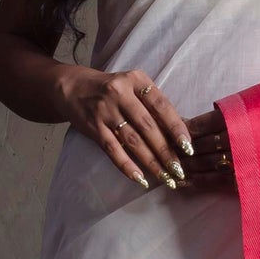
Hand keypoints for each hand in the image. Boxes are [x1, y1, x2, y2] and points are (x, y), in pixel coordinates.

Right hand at [56, 70, 234, 193]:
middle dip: (166, 151)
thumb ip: (152, 104)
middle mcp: (120, 93)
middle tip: (179, 170)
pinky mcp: (93, 127)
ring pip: (133, 141)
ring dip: (151, 162)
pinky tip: (141, 179)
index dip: (176, 128)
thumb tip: (180, 132)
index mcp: (136, 80)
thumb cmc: (110, 90)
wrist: (71, 87)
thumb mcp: (132, 86)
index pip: (161, 105)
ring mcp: (105, 111)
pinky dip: (127, 166)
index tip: (188, 147)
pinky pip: (113, 150)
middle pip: (148, 127)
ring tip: (166, 178)